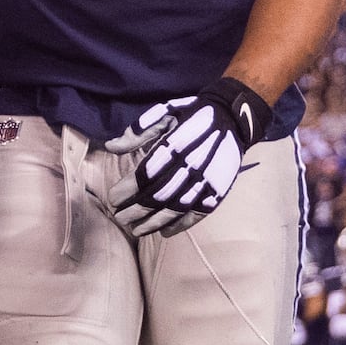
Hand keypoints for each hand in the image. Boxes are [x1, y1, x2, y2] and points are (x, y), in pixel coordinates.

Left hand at [105, 77, 272, 238]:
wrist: (234, 117)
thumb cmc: (194, 114)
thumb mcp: (165, 112)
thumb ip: (138, 131)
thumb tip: (110, 147)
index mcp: (175, 144)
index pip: (145, 174)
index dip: (127, 190)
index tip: (113, 198)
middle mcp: (191, 165)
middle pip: (158, 196)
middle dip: (135, 210)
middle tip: (119, 218)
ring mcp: (207, 180)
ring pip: (175, 209)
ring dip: (153, 223)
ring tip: (136, 230)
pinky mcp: (219, 191)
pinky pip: (198, 214)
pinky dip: (181, 225)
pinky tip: (165, 232)